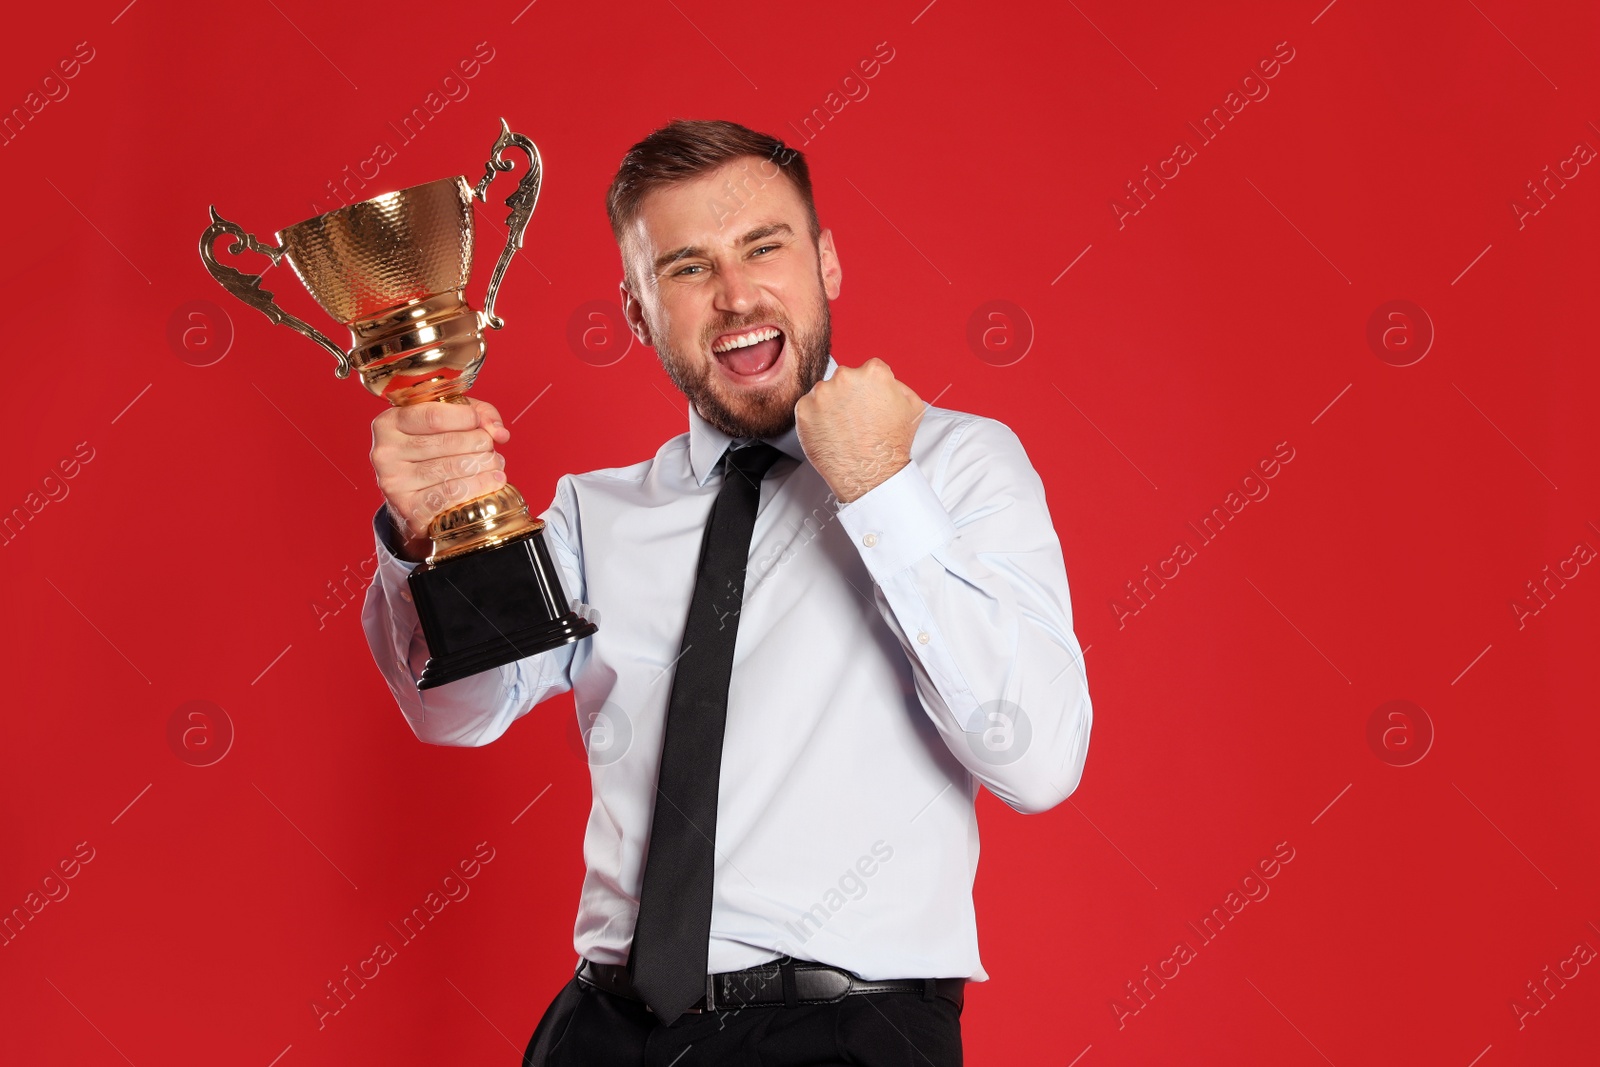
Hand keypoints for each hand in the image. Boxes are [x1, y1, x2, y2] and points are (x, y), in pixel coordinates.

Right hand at [370, 397, 509, 561]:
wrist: (414, 500)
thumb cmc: (432, 453)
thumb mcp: (449, 422)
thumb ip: (477, 414)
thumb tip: (500, 432)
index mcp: (390, 422)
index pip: (433, 416)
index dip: (466, 418)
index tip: (480, 424)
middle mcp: (385, 451)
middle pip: (447, 442)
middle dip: (480, 443)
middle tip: (491, 448)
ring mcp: (394, 482)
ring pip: (452, 468)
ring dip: (484, 465)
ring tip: (496, 464)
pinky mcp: (408, 508)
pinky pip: (450, 494)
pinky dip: (478, 487)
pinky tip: (492, 482)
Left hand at [794, 358, 923, 503]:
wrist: (870, 474)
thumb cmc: (891, 444)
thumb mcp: (912, 406)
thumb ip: (897, 384)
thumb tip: (884, 379)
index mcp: (872, 372)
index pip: (868, 370)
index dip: (870, 389)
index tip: (869, 404)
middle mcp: (844, 377)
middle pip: (844, 379)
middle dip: (848, 395)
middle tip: (856, 419)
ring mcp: (821, 393)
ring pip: (825, 393)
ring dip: (831, 406)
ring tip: (844, 428)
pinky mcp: (803, 410)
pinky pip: (808, 408)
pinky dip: (815, 419)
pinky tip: (830, 433)